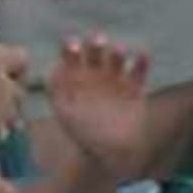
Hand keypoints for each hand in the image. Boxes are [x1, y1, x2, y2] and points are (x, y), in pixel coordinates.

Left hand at [48, 35, 156, 178]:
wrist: (108, 152)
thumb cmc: (82, 133)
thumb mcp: (65, 113)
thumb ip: (57, 93)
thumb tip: (49, 73)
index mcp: (76, 77)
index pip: (72, 56)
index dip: (71, 48)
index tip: (72, 44)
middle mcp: (95, 73)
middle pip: (95, 52)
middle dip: (96, 44)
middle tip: (97, 40)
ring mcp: (116, 79)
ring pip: (117, 59)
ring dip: (117, 52)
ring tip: (117, 50)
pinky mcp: (135, 87)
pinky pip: (139, 70)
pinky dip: (142, 61)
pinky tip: (142, 53)